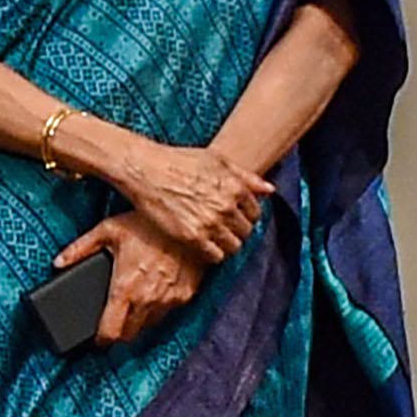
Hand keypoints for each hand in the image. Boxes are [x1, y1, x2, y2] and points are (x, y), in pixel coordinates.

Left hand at [54, 212, 201, 344]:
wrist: (190, 221)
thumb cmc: (147, 223)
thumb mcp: (108, 229)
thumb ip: (80, 248)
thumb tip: (58, 262)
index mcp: (124, 288)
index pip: (111, 332)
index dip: (101, 341)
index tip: (97, 342)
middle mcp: (147, 300)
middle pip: (130, 335)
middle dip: (119, 333)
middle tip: (112, 323)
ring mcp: (168, 300)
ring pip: (150, 326)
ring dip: (139, 322)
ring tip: (132, 307)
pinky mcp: (185, 296)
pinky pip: (168, 312)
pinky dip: (158, 309)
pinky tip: (153, 294)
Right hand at [109, 138, 270, 266]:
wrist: (147, 170)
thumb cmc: (181, 161)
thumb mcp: (218, 160)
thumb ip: (246, 177)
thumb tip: (269, 190)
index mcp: (236, 187)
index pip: (255, 214)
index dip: (245, 216)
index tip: (234, 217)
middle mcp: (226, 207)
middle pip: (246, 232)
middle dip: (237, 230)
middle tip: (223, 228)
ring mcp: (210, 223)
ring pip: (233, 246)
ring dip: (226, 244)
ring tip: (213, 238)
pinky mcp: (192, 237)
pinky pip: (215, 256)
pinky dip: (212, 253)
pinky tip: (203, 245)